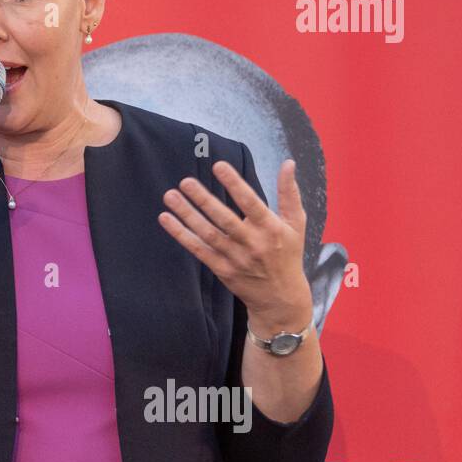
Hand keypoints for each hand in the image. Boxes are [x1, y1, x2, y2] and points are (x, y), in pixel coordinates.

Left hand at [157, 157, 311, 332]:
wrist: (280, 298)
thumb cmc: (288, 254)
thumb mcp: (295, 224)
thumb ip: (289, 193)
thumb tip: (288, 163)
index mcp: (271, 229)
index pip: (251, 203)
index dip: (234, 184)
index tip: (218, 166)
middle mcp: (252, 243)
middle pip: (224, 219)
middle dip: (204, 200)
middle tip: (186, 182)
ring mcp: (235, 258)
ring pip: (207, 234)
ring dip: (187, 214)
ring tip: (170, 196)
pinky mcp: (222, 269)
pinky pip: (199, 249)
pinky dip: (181, 235)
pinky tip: (166, 219)